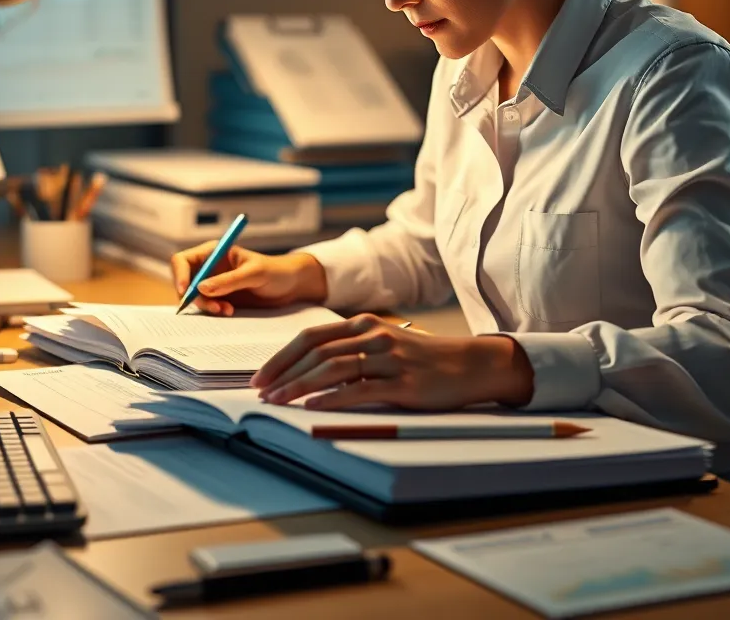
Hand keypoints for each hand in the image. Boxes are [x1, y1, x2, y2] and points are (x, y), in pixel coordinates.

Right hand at [170, 244, 327, 316]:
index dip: (179, 275)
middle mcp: (210, 267)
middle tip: (214, 307)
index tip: (185, 291)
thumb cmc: (275, 271)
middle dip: (194, 297)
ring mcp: (213, 284)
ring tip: (227, 310)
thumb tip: (199, 288)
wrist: (291, 286)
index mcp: (214, 252)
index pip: (182, 260)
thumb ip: (228, 281)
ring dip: (206, 306)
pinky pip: (206, 307)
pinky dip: (213, 311)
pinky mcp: (220, 298)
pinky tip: (229, 311)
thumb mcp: (254, 274)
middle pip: (184, 282)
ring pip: (194, 297)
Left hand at [250, 313, 534, 410]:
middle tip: (260, 392)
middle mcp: (372, 335)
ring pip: (332, 368)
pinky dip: (332, 398)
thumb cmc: (422, 358)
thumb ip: (352, 349)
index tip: (260, 376)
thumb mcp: (384, 343)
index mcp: (363, 323)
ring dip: (299, 386)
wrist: (468, 364)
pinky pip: (359, 388)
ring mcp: (387, 358)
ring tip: (278, 401)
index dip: (281, 356)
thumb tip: (309, 370)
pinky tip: (312, 406)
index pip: (310, 337)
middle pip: (316, 352)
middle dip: (283, 372)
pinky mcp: (402, 383)